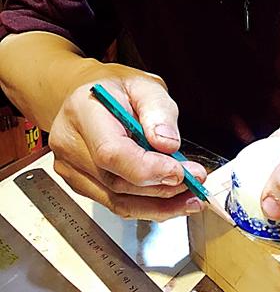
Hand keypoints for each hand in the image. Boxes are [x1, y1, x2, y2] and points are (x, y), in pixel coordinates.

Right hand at [49, 62, 206, 219]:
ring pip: (117, 200)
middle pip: (117, 181)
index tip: (181, 172)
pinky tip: (172, 201)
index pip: (111, 152)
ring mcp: (71, 168)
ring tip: (191, 197)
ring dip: (159, 204)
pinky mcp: (80, 184)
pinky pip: (115, 203)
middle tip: (197, 180)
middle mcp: (70, 143)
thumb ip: (159, 111)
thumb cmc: (115, 88)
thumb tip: (168, 144)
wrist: (87, 95)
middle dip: (163, 186)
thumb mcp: (144, 84)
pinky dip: (147, 206)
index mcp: (83, 111)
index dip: (148, 169)